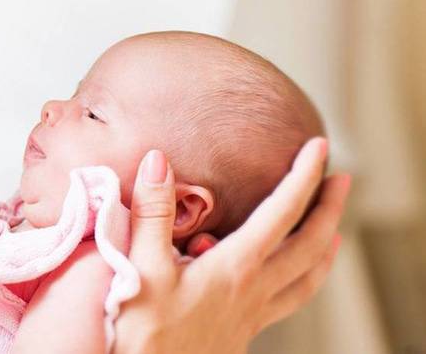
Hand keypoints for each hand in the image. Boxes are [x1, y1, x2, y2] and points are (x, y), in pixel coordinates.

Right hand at [115, 138, 349, 353]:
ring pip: (306, 282)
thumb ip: (153, 211)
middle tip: (342, 180)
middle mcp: (253, 292)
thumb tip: (159, 160)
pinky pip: (286, 303)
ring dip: (326, 252)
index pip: (282, 213)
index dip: (303, 177)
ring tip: (335, 235)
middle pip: (310, 247)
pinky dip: (301, 284)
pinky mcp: (240, 333)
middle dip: (329, 209)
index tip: (317, 148)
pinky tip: (285, 281)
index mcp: (235, 269)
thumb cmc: (140, 327)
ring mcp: (250, 316)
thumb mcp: (139, 264)